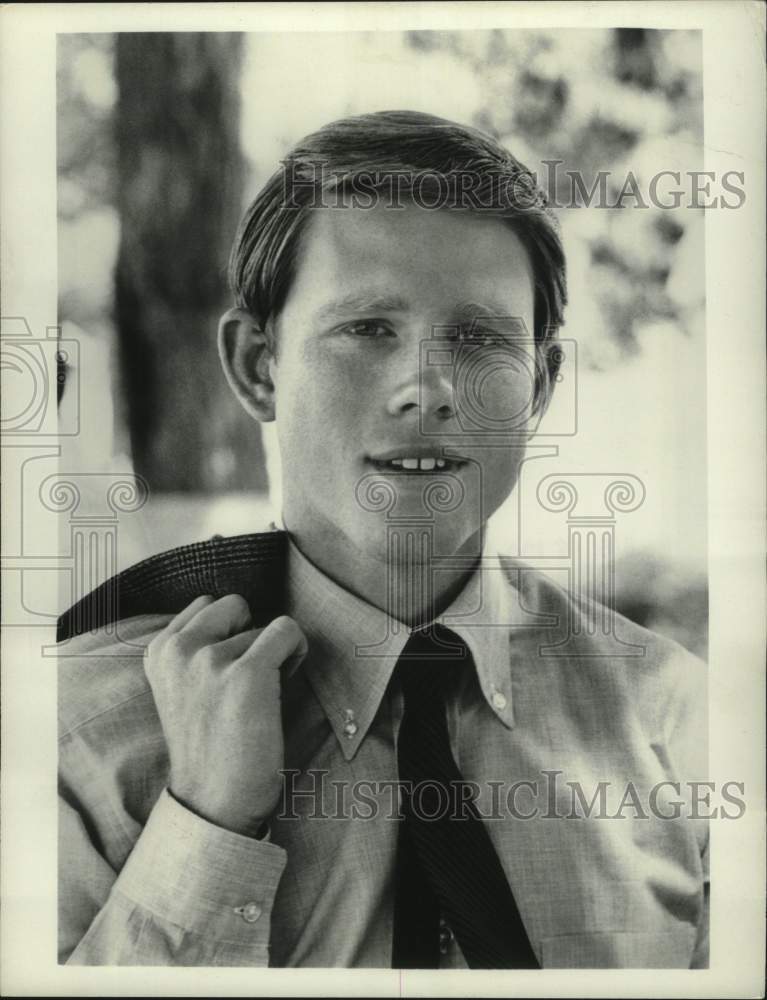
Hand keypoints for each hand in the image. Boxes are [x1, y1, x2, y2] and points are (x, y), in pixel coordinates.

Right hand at [144, 595, 307, 836]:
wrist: (213, 801)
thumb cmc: (208, 745)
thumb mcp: (181, 687)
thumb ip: (194, 649)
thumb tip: (241, 616)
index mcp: (159, 651)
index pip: (206, 604)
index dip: (227, 632)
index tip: (227, 669)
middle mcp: (179, 650)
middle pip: (234, 605)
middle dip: (247, 633)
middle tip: (248, 676)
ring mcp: (211, 660)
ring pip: (262, 625)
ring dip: (271, 654)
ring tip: (259, 696)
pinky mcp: (248, 674)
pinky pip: (287, 630)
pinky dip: (297, 649)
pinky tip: (286, 680)